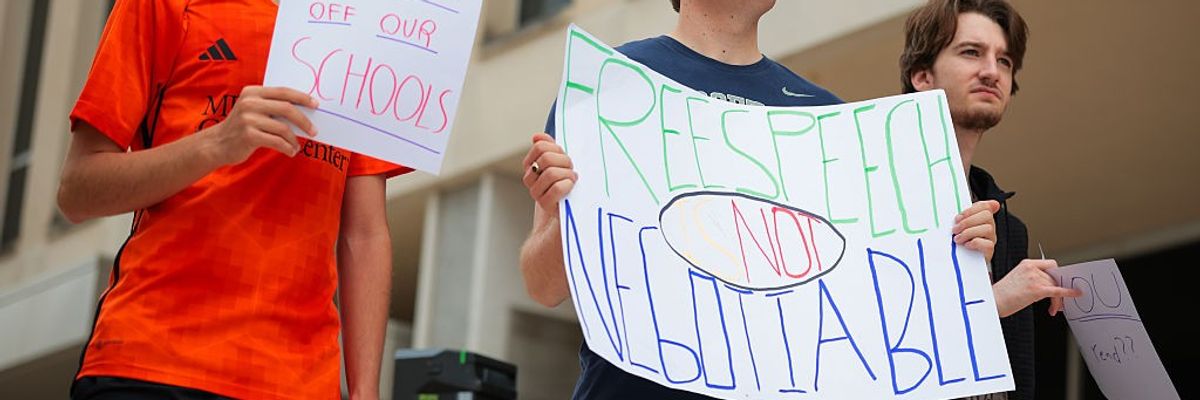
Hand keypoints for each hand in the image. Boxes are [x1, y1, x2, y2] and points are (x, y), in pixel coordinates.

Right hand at [202, 86, 318, 165]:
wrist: (217, 144)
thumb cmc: (242, 127)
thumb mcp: (253, 110)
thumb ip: (272, 106)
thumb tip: (304, 111)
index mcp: (253, 92)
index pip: (283, 92)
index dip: (302, 97)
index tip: (316, 105)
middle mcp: (250, 103)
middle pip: (286, 108)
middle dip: (304, 120)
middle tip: (314, 131)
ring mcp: (248, 119)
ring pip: (283, 128)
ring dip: (294, 139)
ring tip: (297, 146)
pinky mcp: (248, 135)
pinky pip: (277, 141)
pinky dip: (287, 148)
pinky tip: (291, 151)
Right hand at [521, 132, 577, 212]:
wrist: (572, 205)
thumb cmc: (566, 180)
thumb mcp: (559, 160)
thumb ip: (548, 146)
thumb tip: (536, 137)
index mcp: (530, 165)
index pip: (540, 147)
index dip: (557, 149)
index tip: (564, 156)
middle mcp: (529, 178)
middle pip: (546, 159)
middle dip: (564, 161)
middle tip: (571, 168)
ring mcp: (535, 192)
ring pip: (551, 173)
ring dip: (568, 174)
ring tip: (572, 179)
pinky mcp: (544, 204)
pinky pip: (557, 188)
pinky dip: (567, 185)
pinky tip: (570, 187)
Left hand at [953, 200, 999, 261]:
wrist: (961, 262)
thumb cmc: (960, 243)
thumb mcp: (960, 227)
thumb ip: (964, 215)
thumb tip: (974, 207)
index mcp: (982, 219)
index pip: (985, 206)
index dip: (971, 209)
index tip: (959, 217)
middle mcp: (989, 227)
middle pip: (986, 216)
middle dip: (967, 221)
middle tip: (955, 229)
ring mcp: (991, 239)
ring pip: (988, 229)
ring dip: (969, 232)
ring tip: (958, 239)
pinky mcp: (989, 251)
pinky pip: (988, 244)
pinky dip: (975, 243)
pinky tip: (966, 245)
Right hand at [993, 259, 1083, 316]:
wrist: (993, 302)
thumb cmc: (1001, 295)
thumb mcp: (1016, 281)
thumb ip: (1032, 279)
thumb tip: (1048, 287)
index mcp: (1026, 264)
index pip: (1051, 265)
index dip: (1057, 275)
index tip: (1060, 283)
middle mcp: (1031, 268)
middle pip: (1055, 277)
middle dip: (1059, 288)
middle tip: (1060, 299)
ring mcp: (1034, 278)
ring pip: (1057, 286)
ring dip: (1059, 299)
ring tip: (1054, 308)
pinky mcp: (1037, 290)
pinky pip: (1058, 290)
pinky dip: (1068, 293)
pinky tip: (1075, 294)